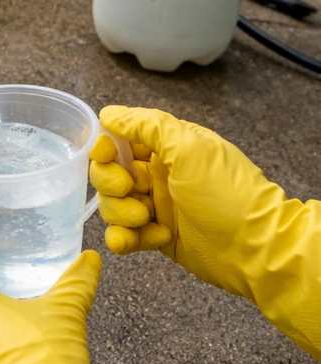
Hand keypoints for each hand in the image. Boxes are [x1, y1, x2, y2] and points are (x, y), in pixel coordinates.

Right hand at [91, 106, 320, 359]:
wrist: (258, 249)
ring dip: (120, 213)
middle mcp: (158, 175)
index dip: (105, 147)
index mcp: (167, 148)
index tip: (106, 155)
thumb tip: (109, 114)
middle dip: (110, 183)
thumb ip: (148, 126)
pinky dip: (126, 239)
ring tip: (145, 221)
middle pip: (108, 173)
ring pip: (112, 206)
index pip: (119, 140)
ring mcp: (156, 207)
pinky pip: (124, 236)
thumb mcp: (191, 148)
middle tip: (129, 190)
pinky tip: (150, 239)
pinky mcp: (155, 236)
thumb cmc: (228, 193)